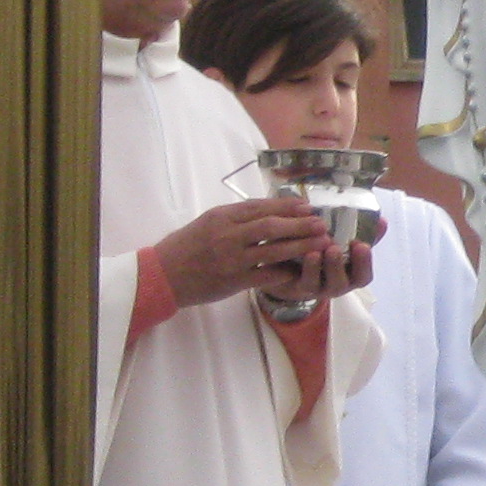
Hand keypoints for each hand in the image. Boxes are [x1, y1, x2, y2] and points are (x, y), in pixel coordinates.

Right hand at [156, 193, 334, 310]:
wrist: (164, 275)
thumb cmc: (186, 246)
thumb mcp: (208, 222)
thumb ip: (235, 216)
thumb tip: (268, 208)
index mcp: (222, 216)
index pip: (260, 207)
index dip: (286, 206)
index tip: (306, 205)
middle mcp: (228, 235)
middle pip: (271, 226)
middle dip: (300, 223)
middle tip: (321, 222)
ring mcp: (232, 259)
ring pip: (273, 249)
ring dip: (300, 245)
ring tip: (320, 242)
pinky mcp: (234, 280)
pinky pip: (266, 275)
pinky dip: (286, 271)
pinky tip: (301, 269)